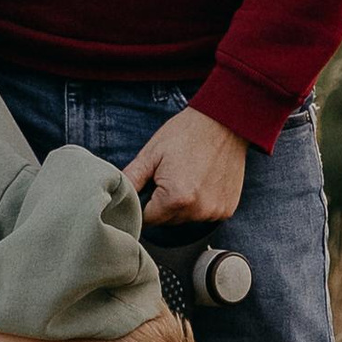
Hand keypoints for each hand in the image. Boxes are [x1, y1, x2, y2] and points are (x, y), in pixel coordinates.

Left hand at [123, 106, 247, 226]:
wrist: (223, 121)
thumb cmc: (186, 133)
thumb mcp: (150, 154)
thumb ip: (131, 180)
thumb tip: (115, 198)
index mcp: (176, 199)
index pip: (147, 220)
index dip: (144, 203)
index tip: (150, 185)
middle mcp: (198, 211)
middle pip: (167, 221)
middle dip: (162, 203)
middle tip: (169, 175)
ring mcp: (215, 212)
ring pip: (186, 218)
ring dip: (182, 204)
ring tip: (187, 175)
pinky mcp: (226, 209)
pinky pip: (204, 213)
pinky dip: (200, 202)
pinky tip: (202, 181)